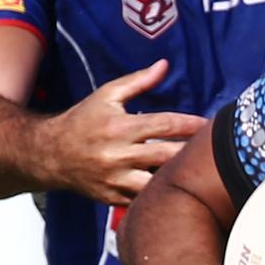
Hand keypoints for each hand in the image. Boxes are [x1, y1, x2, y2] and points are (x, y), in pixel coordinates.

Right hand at [38, 59, 205, 203]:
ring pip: (158, 183)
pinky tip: (179, 187)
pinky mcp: (114, 199)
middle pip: (168, 156)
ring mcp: (116, 180)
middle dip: (194, 152)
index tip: (212, 125)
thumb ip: (138, 81)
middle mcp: (118, 155)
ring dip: (179, 177)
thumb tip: (164, 65)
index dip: (193, 125)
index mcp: (120, 128)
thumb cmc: (82, 121)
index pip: (166, 125)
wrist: (49, 155)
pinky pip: (145, 199)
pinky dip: (162, 193)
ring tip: (199, 171)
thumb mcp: (107, 95)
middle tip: (216, 149)